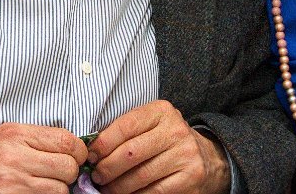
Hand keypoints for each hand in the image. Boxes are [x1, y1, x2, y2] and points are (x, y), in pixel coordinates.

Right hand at [0, 122, 87, 193]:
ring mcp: (11, 184)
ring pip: (59, 190)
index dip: (79, 151)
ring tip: (48, 185)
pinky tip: (38, 193)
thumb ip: (38, 137)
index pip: (66, 141)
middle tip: (63, 174)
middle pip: (67, 167)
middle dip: (70, 172)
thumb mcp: (7, 136)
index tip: (78, 156)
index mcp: (16, 135)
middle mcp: (13, 158)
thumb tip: (74, 146)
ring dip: (60, 190)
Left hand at [87, 100, 229, 193]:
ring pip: (139, 176)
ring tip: (107, 188)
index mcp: (162, 111)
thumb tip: (91, 151)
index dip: (103, 143)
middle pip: (130, 153)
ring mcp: (185, 155)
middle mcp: (176, 131)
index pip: (126, 126)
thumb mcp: (150, 125)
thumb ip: (124, 131)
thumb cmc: (165, 141)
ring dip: (116, 187)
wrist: (205, 157)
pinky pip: (152, 193)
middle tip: (96, 176)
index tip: (90, 156)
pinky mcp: (189, 178)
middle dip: (106, 169)